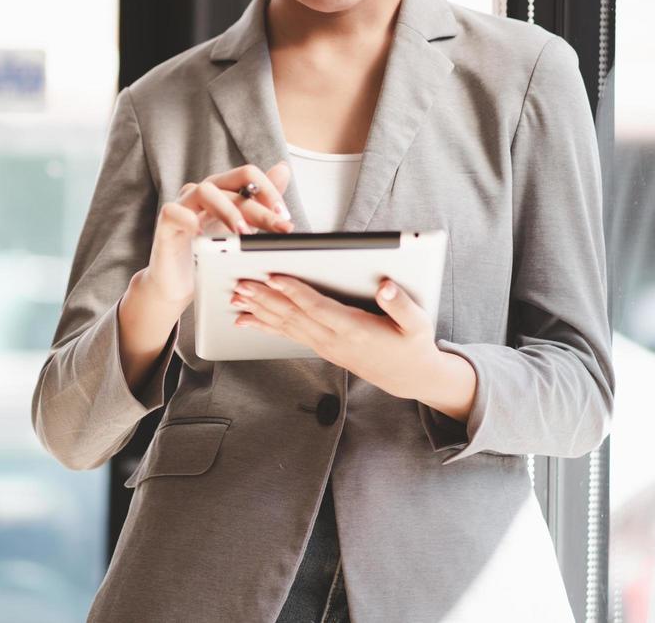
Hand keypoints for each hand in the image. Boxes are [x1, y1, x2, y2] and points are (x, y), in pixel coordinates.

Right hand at [138, 162, 294, 315]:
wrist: (177, 283)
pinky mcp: (166, 223)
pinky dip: (189, 219)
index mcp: (222, 191)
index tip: (286, 217)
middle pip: (232, 186)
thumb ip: (260, 201)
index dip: (269, 191)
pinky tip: (203, 235)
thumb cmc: (208, 254)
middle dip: (260, 208)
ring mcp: (183, 205)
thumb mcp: (242, 228)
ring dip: (229, 211)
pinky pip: (174, 211)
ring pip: (205, 191)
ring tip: (244, 233)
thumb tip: (283, 168)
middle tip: (280, 228)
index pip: (247, 175)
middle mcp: (202, 193)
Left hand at [230, 275, 445, 402]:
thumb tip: (386, 286)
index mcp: (355, 329)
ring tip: (236, 297)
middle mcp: (334, 339)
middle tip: (241, 284)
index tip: (273, 276)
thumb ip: (401, 305)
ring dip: (259, 311)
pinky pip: (288, 334)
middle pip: (293, 316)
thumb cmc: (413, 346)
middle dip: (265, 298)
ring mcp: (325, 345)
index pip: (318, 307)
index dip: (295, 291)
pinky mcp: (322, 347)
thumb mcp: (418, 324)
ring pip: (286, 325)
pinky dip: (265, 326)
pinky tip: (246, 320)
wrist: (410, 378)